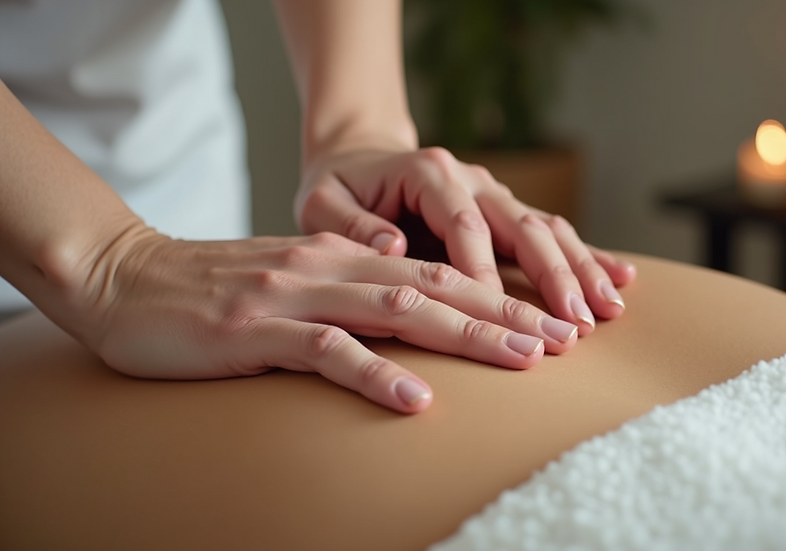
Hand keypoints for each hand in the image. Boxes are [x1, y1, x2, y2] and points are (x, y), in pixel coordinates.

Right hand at [69, 227, 579, 413]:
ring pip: (398, 311)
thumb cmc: (208, 290)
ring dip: (466, 335)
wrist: (124, 279)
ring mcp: (295, 294)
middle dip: (504, 313)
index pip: (433, 273)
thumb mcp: (289, 282)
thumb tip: (397, 320)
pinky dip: (377, 374)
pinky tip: (419, 399)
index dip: (494, 296)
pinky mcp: (257, 328)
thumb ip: (341, 293)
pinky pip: (328, 352)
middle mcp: (330, 267)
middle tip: (562, 340)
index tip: (545, 323)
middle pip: (435, 287)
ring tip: (522, 360)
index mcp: (340, 256)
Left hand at [294, 147, 636, 335]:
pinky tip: (622, 278)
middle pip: (521, 226)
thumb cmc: (338, 188)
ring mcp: (494, 195)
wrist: (359, 160)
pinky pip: (553, 233)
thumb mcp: (321, 202)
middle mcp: (471, 179)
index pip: (463, 225)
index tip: (497, 318)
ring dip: (580, 270)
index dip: (483, 272)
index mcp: (429, 173)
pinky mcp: (505, 213)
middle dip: (552, 276)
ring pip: (548, 230)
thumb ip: (349, 224)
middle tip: (574, 323)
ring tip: (609, 310)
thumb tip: (392, 244)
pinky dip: (588, 256)